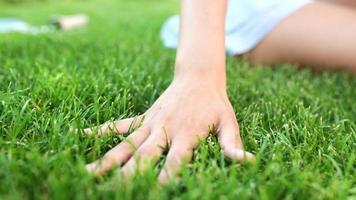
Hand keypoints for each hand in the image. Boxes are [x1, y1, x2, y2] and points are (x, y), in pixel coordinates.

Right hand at [85, 77, 254, 183]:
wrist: (199, 77)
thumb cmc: (215, 103)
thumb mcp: (228, 122)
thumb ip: (232, 143)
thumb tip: (246, 162)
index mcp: (187, 134)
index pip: (174, 161)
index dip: (163, 178)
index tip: (151, 193)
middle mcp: (165, 130)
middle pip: (144, 157)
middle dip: (129, 176)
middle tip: (113, 192)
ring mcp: (151, 123)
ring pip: (126, 144)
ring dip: (107, 159)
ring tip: (88, 173)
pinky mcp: (144, 117)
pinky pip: (120, 125)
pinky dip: (101, 130)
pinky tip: (81, 134)